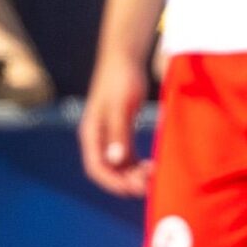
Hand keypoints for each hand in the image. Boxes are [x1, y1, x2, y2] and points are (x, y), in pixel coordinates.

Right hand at [78, 50, 152, 197]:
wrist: (124, 58)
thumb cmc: (121, 79)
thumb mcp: (120, 108)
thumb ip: (118, 134)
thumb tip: (115, 161)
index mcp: (92, 133)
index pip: (96, 168)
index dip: (114, 183)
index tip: (136, 189)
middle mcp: (97, 138)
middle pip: (107, 170)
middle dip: (126, 181)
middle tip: (150, 183)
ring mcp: (108, 136)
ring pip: (118, 165)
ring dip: (133, 175)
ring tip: (154, 175)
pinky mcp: (120, 130)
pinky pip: (126, 156)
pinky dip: (137, 165)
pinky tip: (152, 165)